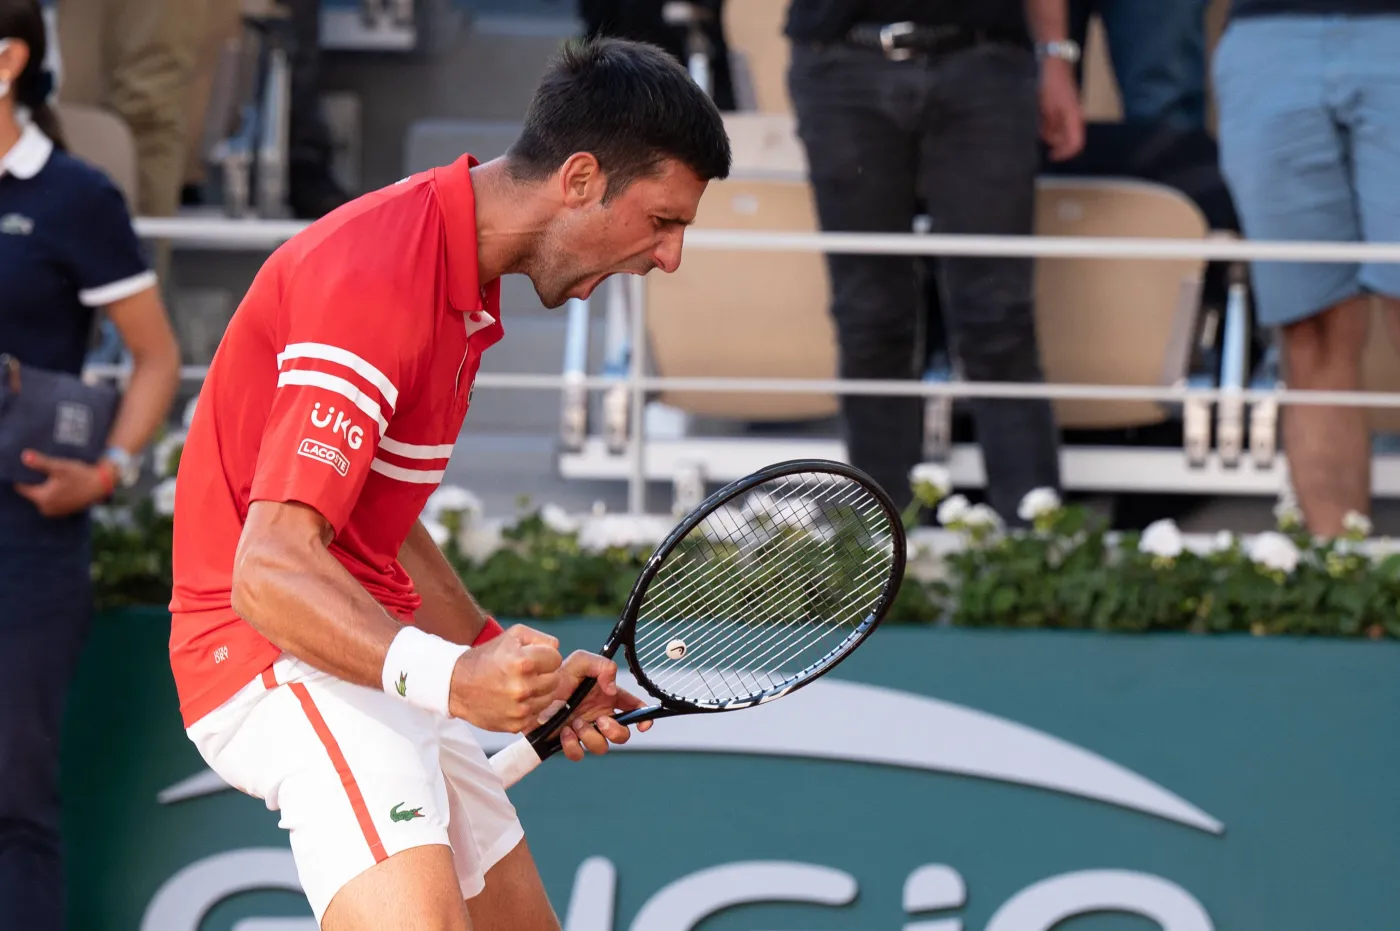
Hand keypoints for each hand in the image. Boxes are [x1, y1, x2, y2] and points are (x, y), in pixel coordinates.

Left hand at [13, 450, 110, 517]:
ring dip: (45, 488)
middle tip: (44, 471)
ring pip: (42, 497)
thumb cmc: (81, 475)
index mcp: (42, 498)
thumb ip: (40, 462)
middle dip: (35, 482)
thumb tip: (24, 456)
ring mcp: (55, 511)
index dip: (23, 476)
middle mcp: (46, 508)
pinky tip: (61, 485)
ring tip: (54, 478)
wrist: (102, 485)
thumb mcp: (60, 467)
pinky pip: (51, 501)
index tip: (29, 467)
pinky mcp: (63, 512)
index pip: (22, 487)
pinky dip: (53, 494)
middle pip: (32, 492)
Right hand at [448, 624, 563, 732]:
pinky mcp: (516, 724)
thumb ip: (541, 638)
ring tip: (520, 686)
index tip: (534, 659)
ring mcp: (520, 709)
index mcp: (523, 662)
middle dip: (544, 675)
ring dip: (539, 692)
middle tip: (527, 673)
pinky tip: (514, 700)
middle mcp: (523, 688)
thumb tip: (557, 649)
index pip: (556, 659)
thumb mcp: (512, 636)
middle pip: (556, 680)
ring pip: (549, 699)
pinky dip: (529, 707)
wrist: (457, 685)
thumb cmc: (487, 657)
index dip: (546, 657)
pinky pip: (536, 714)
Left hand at [549, 650, 654, 761]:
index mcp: (606, 698)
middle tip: (600, 721)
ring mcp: (584, 731)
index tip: (644, 723)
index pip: (632, 708)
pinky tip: (564, 731)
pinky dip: (573, 745)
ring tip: (576, 723)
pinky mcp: (568, 742)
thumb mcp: (580, 662)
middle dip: (616, 731)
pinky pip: (578, 754)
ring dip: (591, 737)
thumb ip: (603, 667)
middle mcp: (598, 716)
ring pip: (602, 747)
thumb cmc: (555, 675)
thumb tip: (613, 690)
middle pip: (622, 734)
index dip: (643, 716)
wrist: (528, 693)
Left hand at [1039, 58, 1084, 161]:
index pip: (1075, 143)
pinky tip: (1039, 120)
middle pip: (1068, 140)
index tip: (1051, 157)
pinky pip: (1057, 123)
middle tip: (1039, 139)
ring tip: (1038, 127)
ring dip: (1050, 134)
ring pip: (1061, 132)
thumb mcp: (1047, 107)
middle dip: (1054, 143)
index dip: (1064, 154)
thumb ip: (1049, 126)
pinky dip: (1048, 126)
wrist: (1054, 62)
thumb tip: (1049, 141)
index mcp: (1074, 117)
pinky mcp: (1064, 107)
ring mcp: (1070, 112)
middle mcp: (1075, 117)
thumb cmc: (1052, 83)